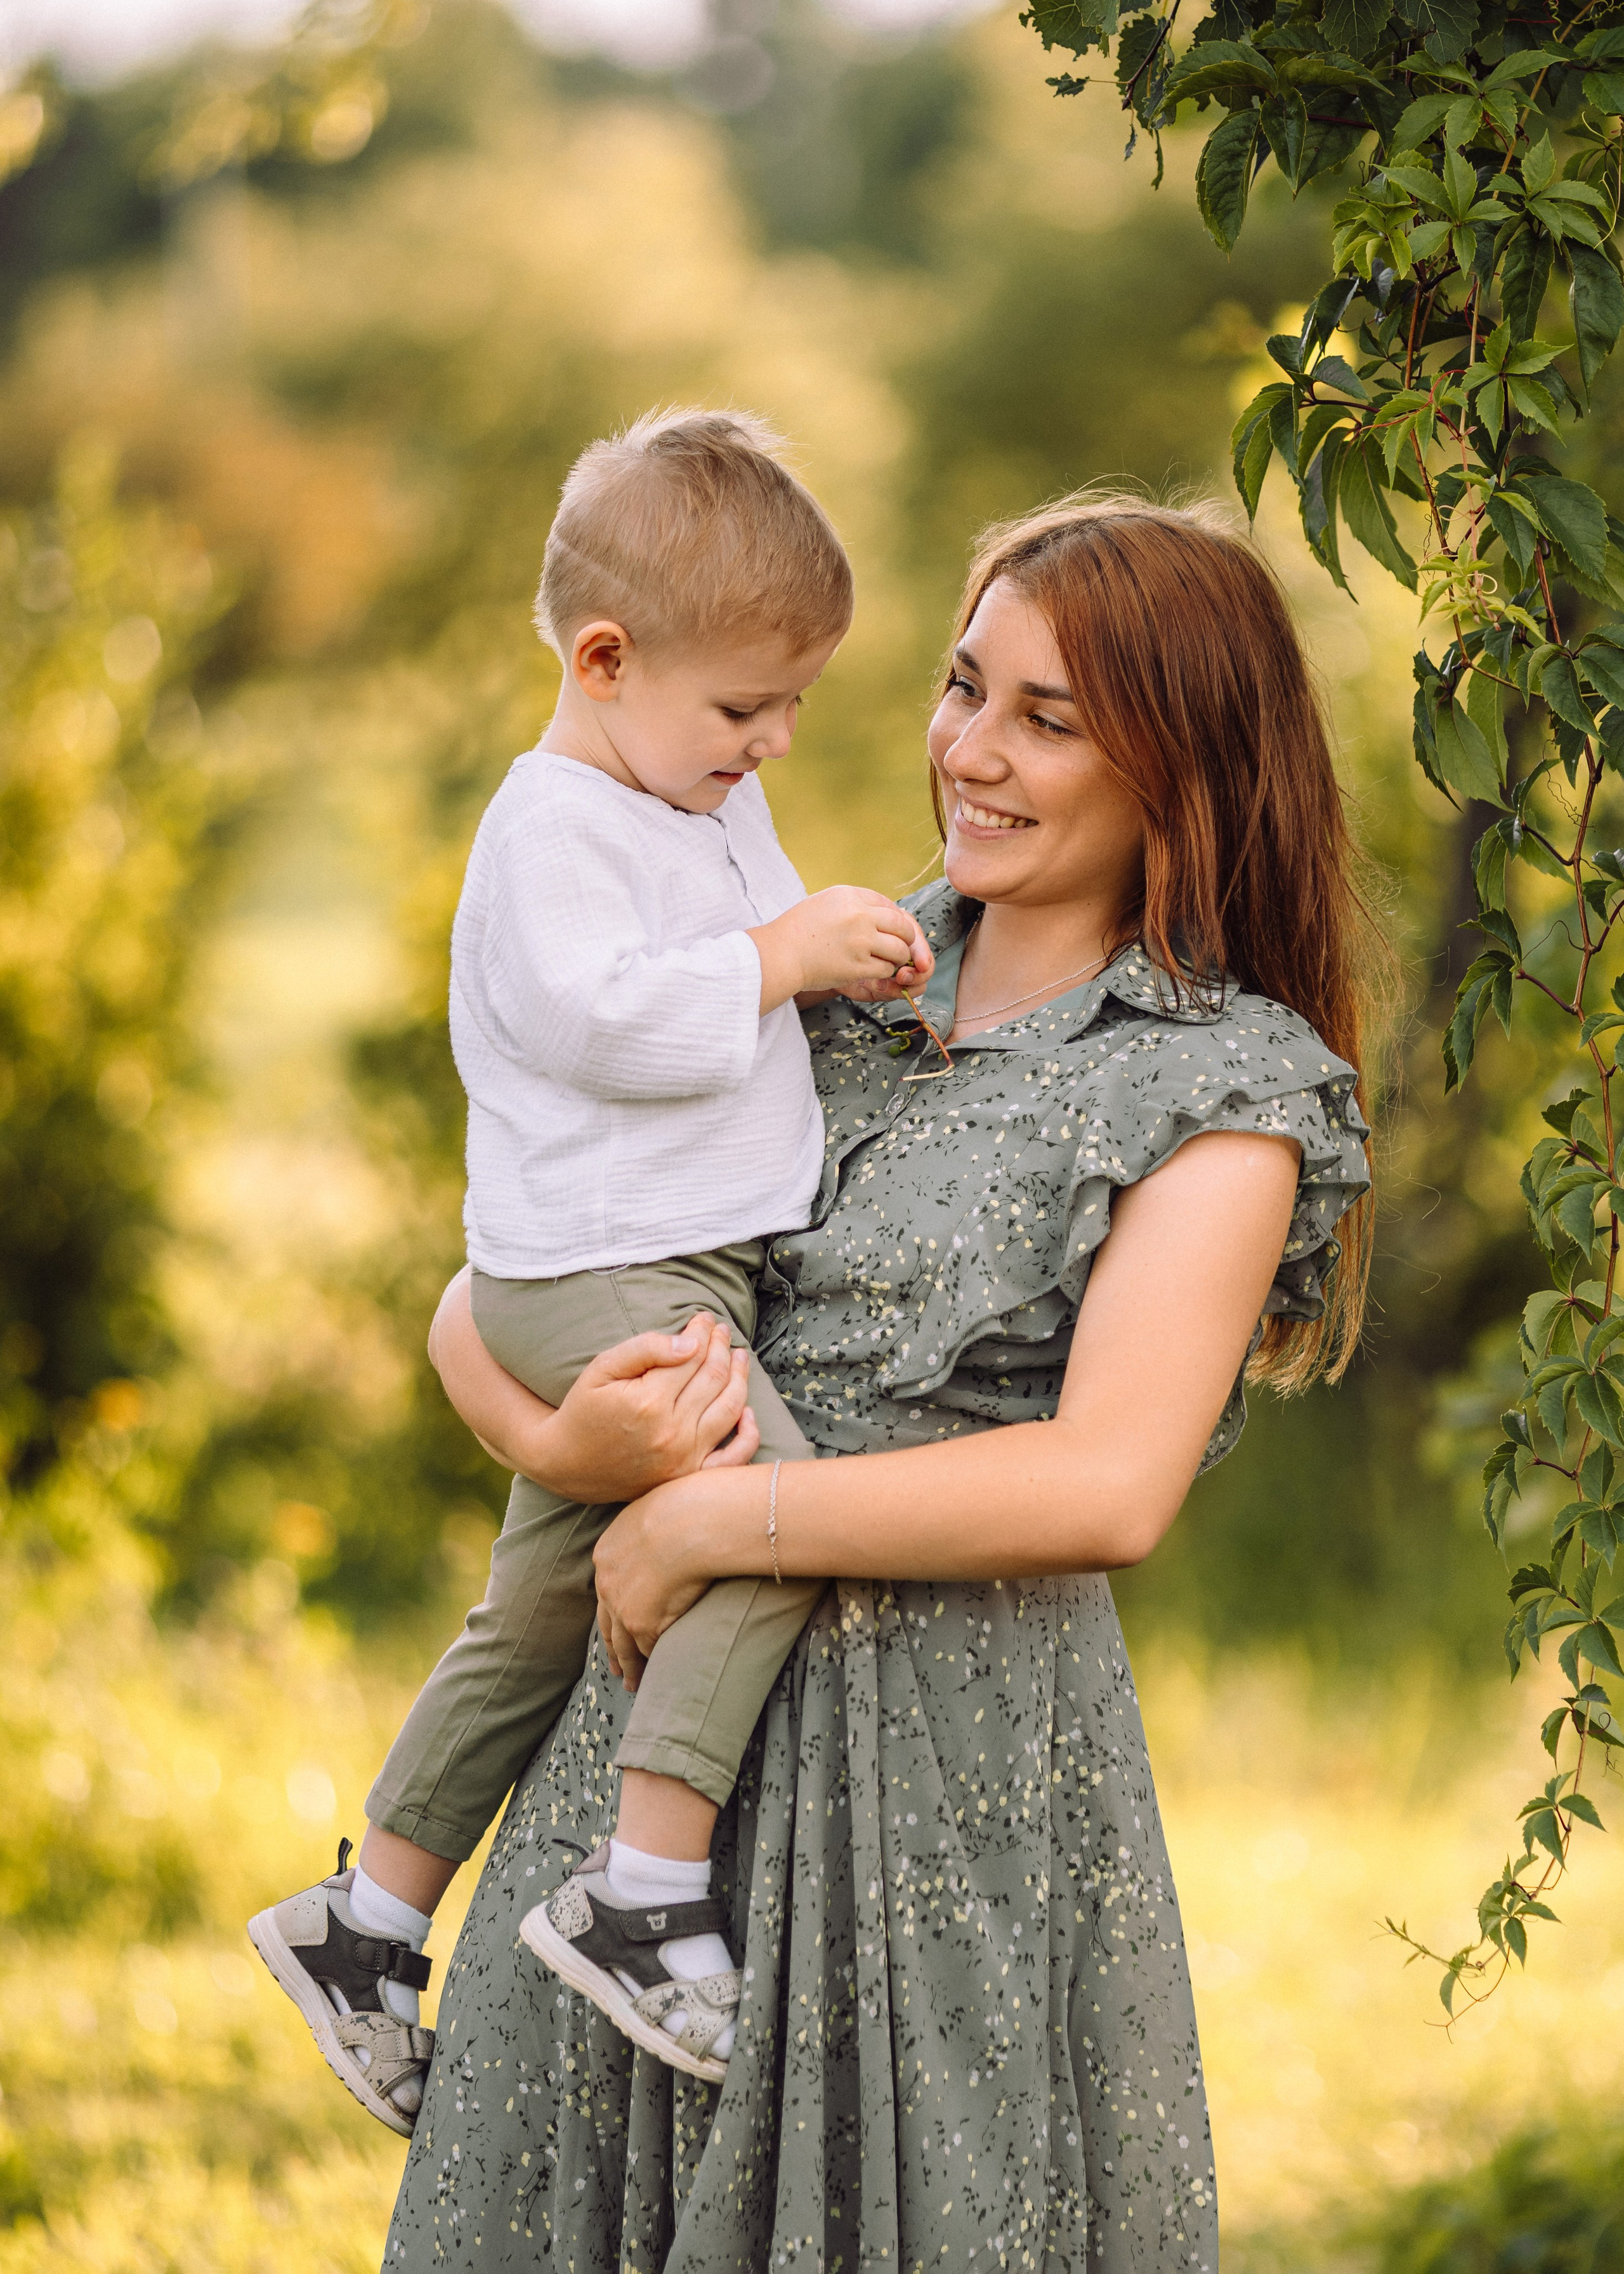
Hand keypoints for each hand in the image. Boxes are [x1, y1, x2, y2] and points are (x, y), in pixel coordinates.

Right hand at [541, 1315, 761, 1500]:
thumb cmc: (583, 1409)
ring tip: (738, 1356)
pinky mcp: (688, 1476)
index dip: (702, 1331)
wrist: (566, 1463)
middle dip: (721, 1347)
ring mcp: (684, 1458)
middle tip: (722, 1330)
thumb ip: (646, 1349)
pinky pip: (732, 1457)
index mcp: (649, 1402)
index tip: (705, 1318)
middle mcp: (672, 1432)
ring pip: (730, 1408)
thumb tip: (691, 1341)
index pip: (692, 1355)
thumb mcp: (603, 1368)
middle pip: (714, 1377)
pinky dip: (748, 1433)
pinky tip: (748, 1410)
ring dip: (740, 1377)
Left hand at [592, 1471, 724, 1688]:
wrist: (692, 1522)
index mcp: (608, 1552)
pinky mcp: (642, 1625)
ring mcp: (622, 1606)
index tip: (617, 1618)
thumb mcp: (658, 1507)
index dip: (613, 1605)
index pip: (608, 1586)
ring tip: (631, 1683)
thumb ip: (654, 1525)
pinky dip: (651, 1664)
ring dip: (627, 1666)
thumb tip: (670, 1526)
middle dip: (612, 1646)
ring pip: (622, 1645)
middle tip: (615, 1666)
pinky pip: (646, 1650)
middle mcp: (607, 1582)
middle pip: (607, 1622)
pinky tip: (655, 1675)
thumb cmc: (688, 1505)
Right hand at [749, 888, 932, 1012]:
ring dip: (896, 958)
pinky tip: (870, 971)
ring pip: (899, 950)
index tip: (893, 931)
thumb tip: (880, 913)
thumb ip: (853, 904)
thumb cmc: (797, 930)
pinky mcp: (858, 965)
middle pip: (902, 926)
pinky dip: (882, 972)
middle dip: (905, 939)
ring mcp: (861, 941)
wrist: (779, 954)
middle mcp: (859, 915)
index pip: (890, 906)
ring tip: (885, 961)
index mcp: (851, 896)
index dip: (896, 921)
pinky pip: (885, 969)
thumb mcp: (825, 903)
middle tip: (898, 948)